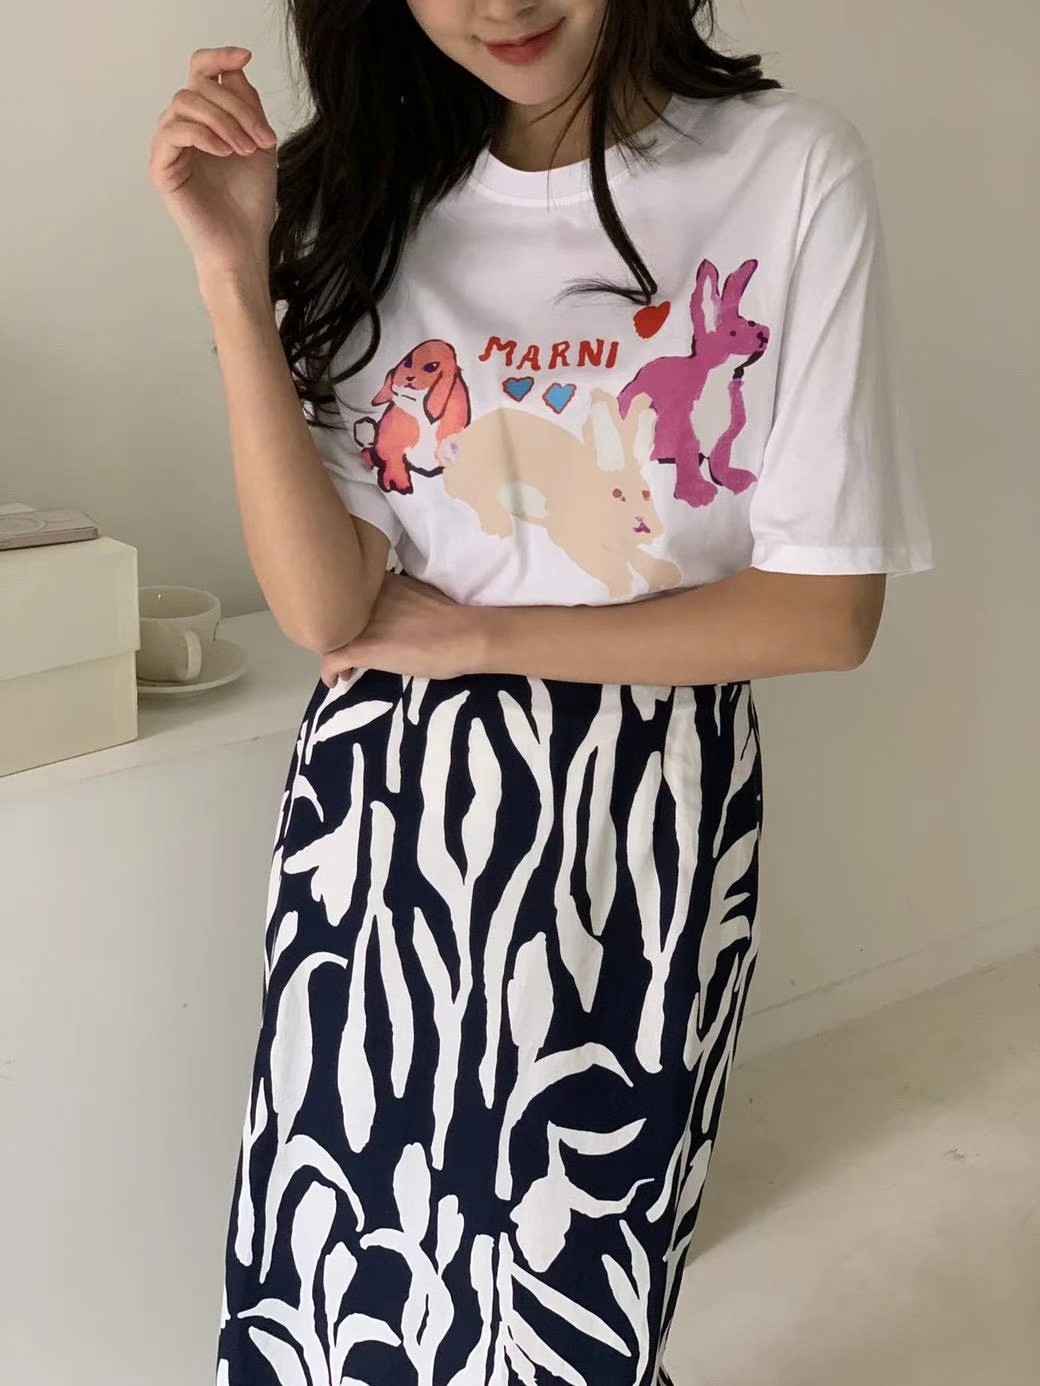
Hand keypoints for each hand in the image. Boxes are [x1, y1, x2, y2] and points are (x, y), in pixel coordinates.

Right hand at [148, 46, 277, 280]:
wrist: (243, 242)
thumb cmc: (250, 200)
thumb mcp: (259, 142)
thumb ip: (246, 105)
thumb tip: (234, 69)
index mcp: (204, 119)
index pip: (200, 72)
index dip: (219, 57)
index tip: (246, 56)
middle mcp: (182, 127)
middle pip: (198, 86)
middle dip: (236, 108)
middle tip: (262, 138)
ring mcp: (168, 146)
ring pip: (185, 103)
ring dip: (222, 122)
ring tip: (245, 149)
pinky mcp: (161, 167)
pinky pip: (174, 131)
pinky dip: (203, 135)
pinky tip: (225, 152)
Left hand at [319, 575, 487, 686]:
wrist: (463, 635)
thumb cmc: (451, 618)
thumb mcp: (418, 595)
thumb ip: (398, 599)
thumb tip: (396, 611)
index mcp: (378, 582)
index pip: (346, 594)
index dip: (345, 614)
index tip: (354, 628)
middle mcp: (363, 599)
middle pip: (332, 615)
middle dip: (337, 635)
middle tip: (349, 650)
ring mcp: (360, 624)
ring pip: (328, 637)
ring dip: (333, 653)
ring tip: (345, 668)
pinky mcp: (362, 648)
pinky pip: (331, 661)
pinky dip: (329, 673)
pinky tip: (336, 681)